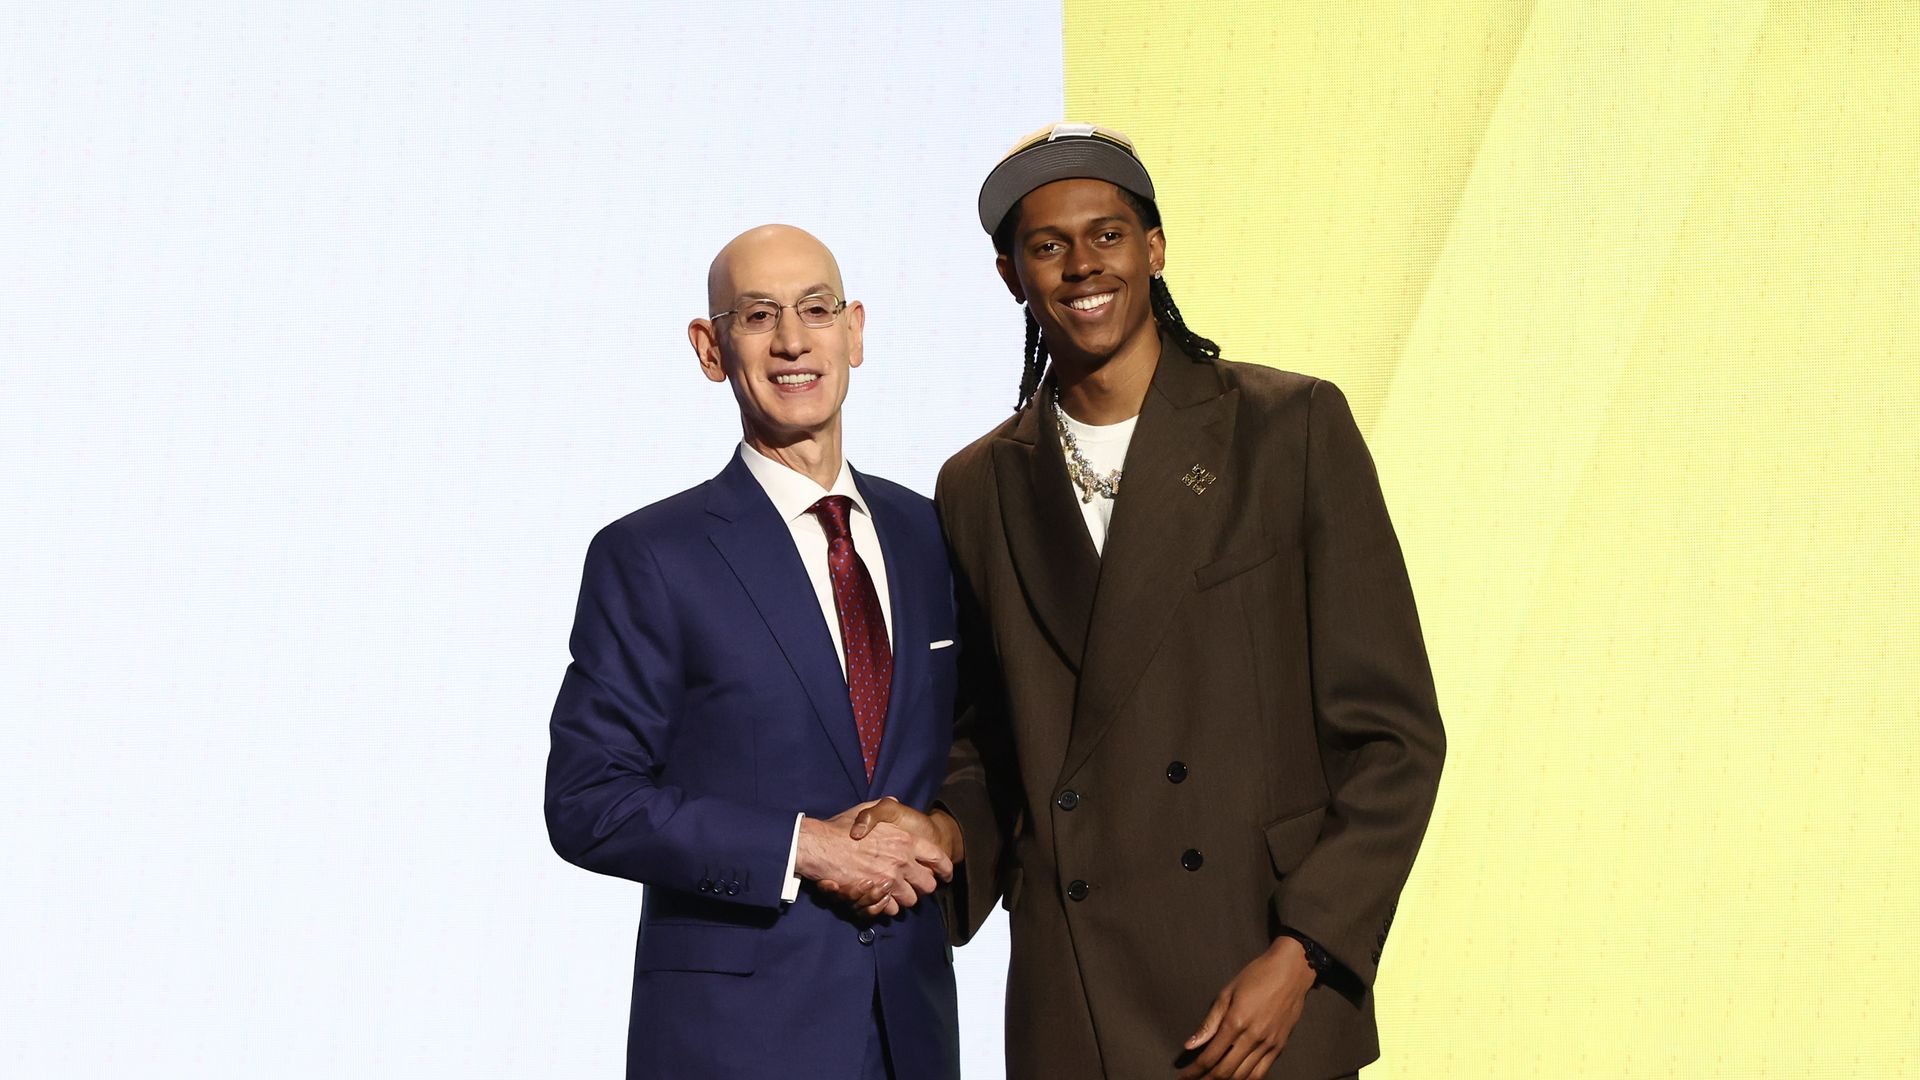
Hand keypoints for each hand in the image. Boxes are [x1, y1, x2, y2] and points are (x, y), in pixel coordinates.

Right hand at [844, 797, 963, 916]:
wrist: (819, 846)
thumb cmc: (839, 828)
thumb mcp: (866, 808)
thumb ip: (884, 807)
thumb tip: (895, 802)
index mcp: (905, 839)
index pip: (937, 858)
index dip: (944, 868)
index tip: (944, 874)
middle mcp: (902, 860)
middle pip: (928, 884)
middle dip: (922, 887)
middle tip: (913, 885)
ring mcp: (890, 879)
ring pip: (911, 900)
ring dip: (904, 898)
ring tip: (895, 893)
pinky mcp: (876, 894)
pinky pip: (892, 908)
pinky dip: (888, 907)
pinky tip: (881, 899)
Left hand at [1178, 936, 1315, 1078]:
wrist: (1291, 971)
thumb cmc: (1257, 976)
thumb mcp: (1227, 993)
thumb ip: (1209, 1023)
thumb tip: (1190, 1044)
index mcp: (1236, 1021)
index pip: (1210, 1056)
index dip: (1194, 1070)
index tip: (1184, 1076)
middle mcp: (1253, 1036)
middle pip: (1225, 1071)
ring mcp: (1268, 1044)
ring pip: (1243, 1076)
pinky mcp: (1279, 1046)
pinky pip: (1261, 1073)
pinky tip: (1236, 1078)